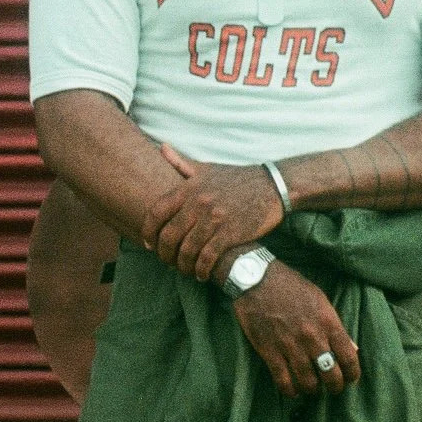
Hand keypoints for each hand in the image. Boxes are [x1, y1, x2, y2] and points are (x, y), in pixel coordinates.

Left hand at [142, 151, 283, 279]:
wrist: (273, 185)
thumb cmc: (237, 178)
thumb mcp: (208, 168)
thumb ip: (182, 163)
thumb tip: (161, 147)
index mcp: (189, 187)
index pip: (156, 212)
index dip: (148, 231)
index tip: (148, 244)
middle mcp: (199, 202)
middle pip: (169, 236)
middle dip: (164, 254)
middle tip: (168, 262)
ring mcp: (214, 218)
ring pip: (186, 251)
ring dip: (182, 266)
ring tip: (185, 270)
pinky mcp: (230, 233)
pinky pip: (207, 258)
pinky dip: (201, 270)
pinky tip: (201, 274)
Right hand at [231, 261, 360, 398]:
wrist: (255, 278)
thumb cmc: (290, 286)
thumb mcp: (320, 299)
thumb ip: (335, 326)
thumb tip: (352, 348)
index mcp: (327, 322)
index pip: (348, 357)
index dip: (352, 374)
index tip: (351, 378)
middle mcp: (312, 337)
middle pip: (331, 374)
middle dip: (335, 386)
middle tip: (333, 388)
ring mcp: (290, 346)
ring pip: (308, 382)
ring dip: (313, 390)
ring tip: (312, 388)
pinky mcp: (270, 352)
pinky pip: (283, 382)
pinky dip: (290, 391)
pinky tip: (293, 391)